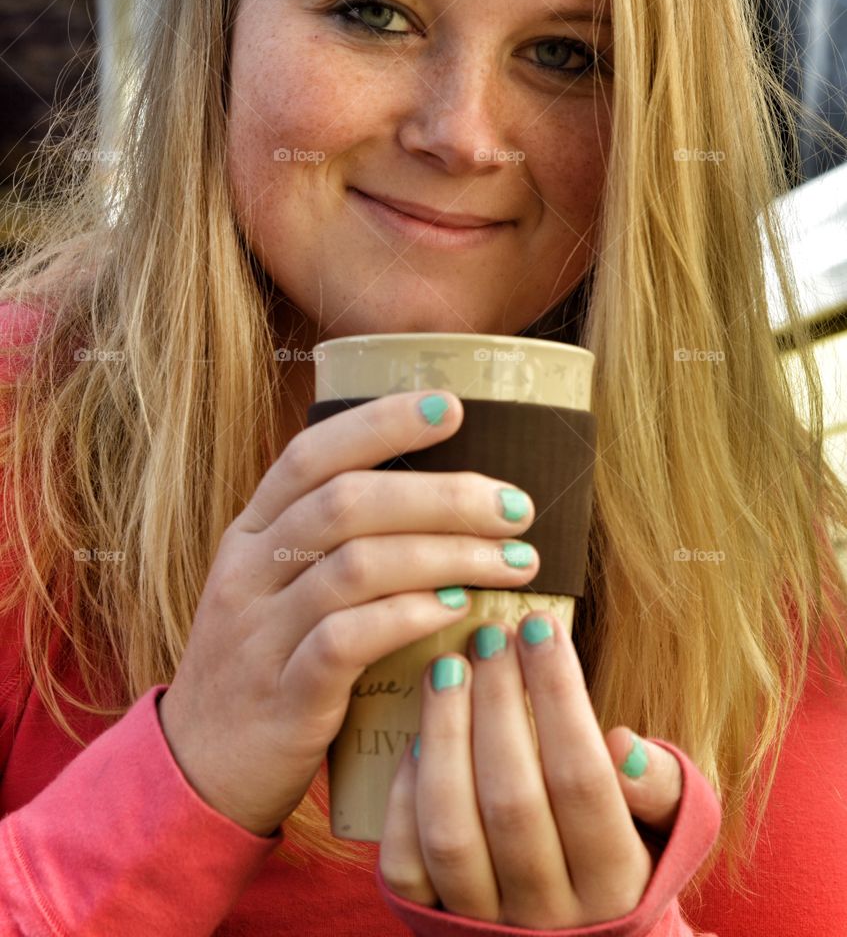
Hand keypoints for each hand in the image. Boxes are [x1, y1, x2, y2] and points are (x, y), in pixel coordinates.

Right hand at [156, 390, 543, 836]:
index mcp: (253, 532)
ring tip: (512, 561)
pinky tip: (458, 610)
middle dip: (442, 496)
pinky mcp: (283, 694)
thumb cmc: (269, 664)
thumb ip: (340, 545)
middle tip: (515, 506)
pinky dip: (410, 616)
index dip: (382, 423)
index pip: (312, 454)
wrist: (201, 770)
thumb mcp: (281, 590)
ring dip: (447, 555)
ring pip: (357, 566)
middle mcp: (249, 570)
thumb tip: (446, 500)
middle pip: (346, 503)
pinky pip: (346, 639)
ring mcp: (259, 632)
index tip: (454, 406)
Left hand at [379, 611, 682, 927]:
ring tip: (447, 666)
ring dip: (445, 735)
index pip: (583, 777)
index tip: (539, 624)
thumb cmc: (622, 847)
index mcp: (615, 882)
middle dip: (497, 702)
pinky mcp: (431, 919)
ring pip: (452, 830)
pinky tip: (415, 735)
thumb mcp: (663, 823)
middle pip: (512, 799)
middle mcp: (550, 912)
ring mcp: (485, 920)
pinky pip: (407, 862)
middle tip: (489, 633)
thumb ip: (658, 786)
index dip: (558, 694)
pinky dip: (405, 795)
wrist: (577, 934)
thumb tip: (623, 744)